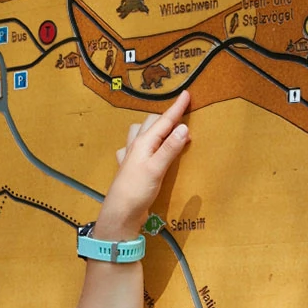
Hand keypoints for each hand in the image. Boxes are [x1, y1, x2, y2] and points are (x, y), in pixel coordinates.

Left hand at [95, 90, 191, 240]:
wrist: (120, 213)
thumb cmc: (137, 190)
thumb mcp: (157, 168)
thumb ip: (170, 148)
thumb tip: (184, 128)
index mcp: (144, 142)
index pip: (164, 121)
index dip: (176, 108)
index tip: (187, 94)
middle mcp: (136, 145)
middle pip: (151, 123)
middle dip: (166, 117)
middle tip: (182, 116)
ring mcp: (130, 156)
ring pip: (139, 132)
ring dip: (151, 128)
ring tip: (163, 130)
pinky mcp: (129, 168)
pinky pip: (132, 148)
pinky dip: (141, 144)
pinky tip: (141, 150)